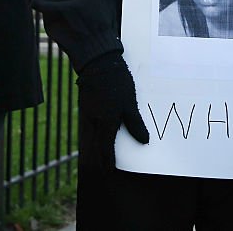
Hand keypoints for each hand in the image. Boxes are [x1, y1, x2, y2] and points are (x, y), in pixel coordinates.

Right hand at [76, 52, 149, 168]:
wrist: (98, 62)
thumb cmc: (116, 82)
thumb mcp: (130, 104)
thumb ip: (136, 124)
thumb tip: (143, 141)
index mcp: (106, 123)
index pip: (106, 148)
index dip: (108, 160)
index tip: (109, 171)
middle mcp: (95, 120)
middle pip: (98, 142)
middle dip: (103, 154)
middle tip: (106, 165)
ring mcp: (89, 111)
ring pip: (94, 132)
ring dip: (100, 142)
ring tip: (105, 149)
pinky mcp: (89, 103)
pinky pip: (92, 122)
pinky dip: (97, 129)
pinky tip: (103, 127)